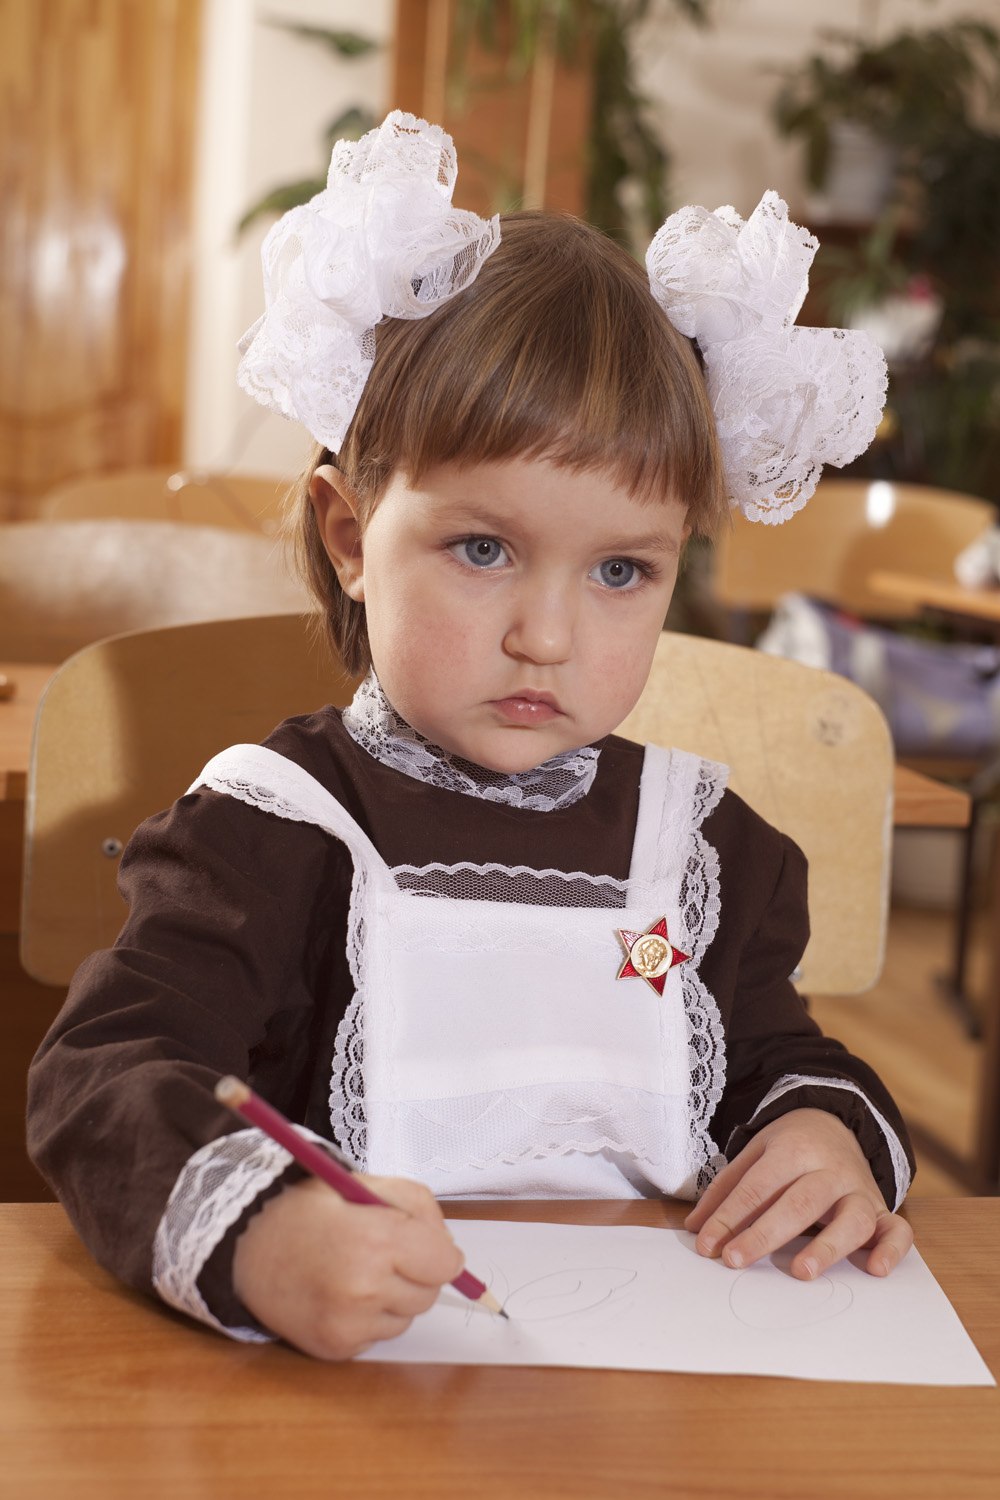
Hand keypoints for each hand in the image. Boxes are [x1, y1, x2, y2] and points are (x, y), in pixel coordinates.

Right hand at [232, 1173, 464, 1359]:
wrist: (246, 1247)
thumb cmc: (308, 1211)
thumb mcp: (364, 1184)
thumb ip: (417, 1207)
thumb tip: (449, 1249)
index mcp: (376, 1239)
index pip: (445, 1263)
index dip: (439, 1251)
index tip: (426, 1245)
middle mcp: (364, 1287)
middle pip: (429, 1294)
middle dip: (417, 1273)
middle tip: (384, 1252)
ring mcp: (348, 1324)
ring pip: (406, 1318)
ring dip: (394, 1298)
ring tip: (357, 1270)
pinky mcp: (336, 1348)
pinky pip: (378, 1336)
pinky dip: (369, 1318)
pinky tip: (341, 1293)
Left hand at [684, 1108, 912, 1280]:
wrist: (835, 1124)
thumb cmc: (789, 1149)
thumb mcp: (754, 1154)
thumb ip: (726, 1190)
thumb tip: (695, 1230)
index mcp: (794, 1148)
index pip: (758, 1187)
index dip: (730, 1218)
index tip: (707, 1246)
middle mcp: (830, 1169)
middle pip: (799, 1203)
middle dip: (764, 1234)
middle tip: (735, 1260)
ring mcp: (859, 1190)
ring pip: (851, 1219)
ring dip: (826, 1247)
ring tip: (801, 1272)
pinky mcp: (883, 1210)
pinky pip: (897, 1230)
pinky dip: (892, 1250)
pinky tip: (875, 1269)